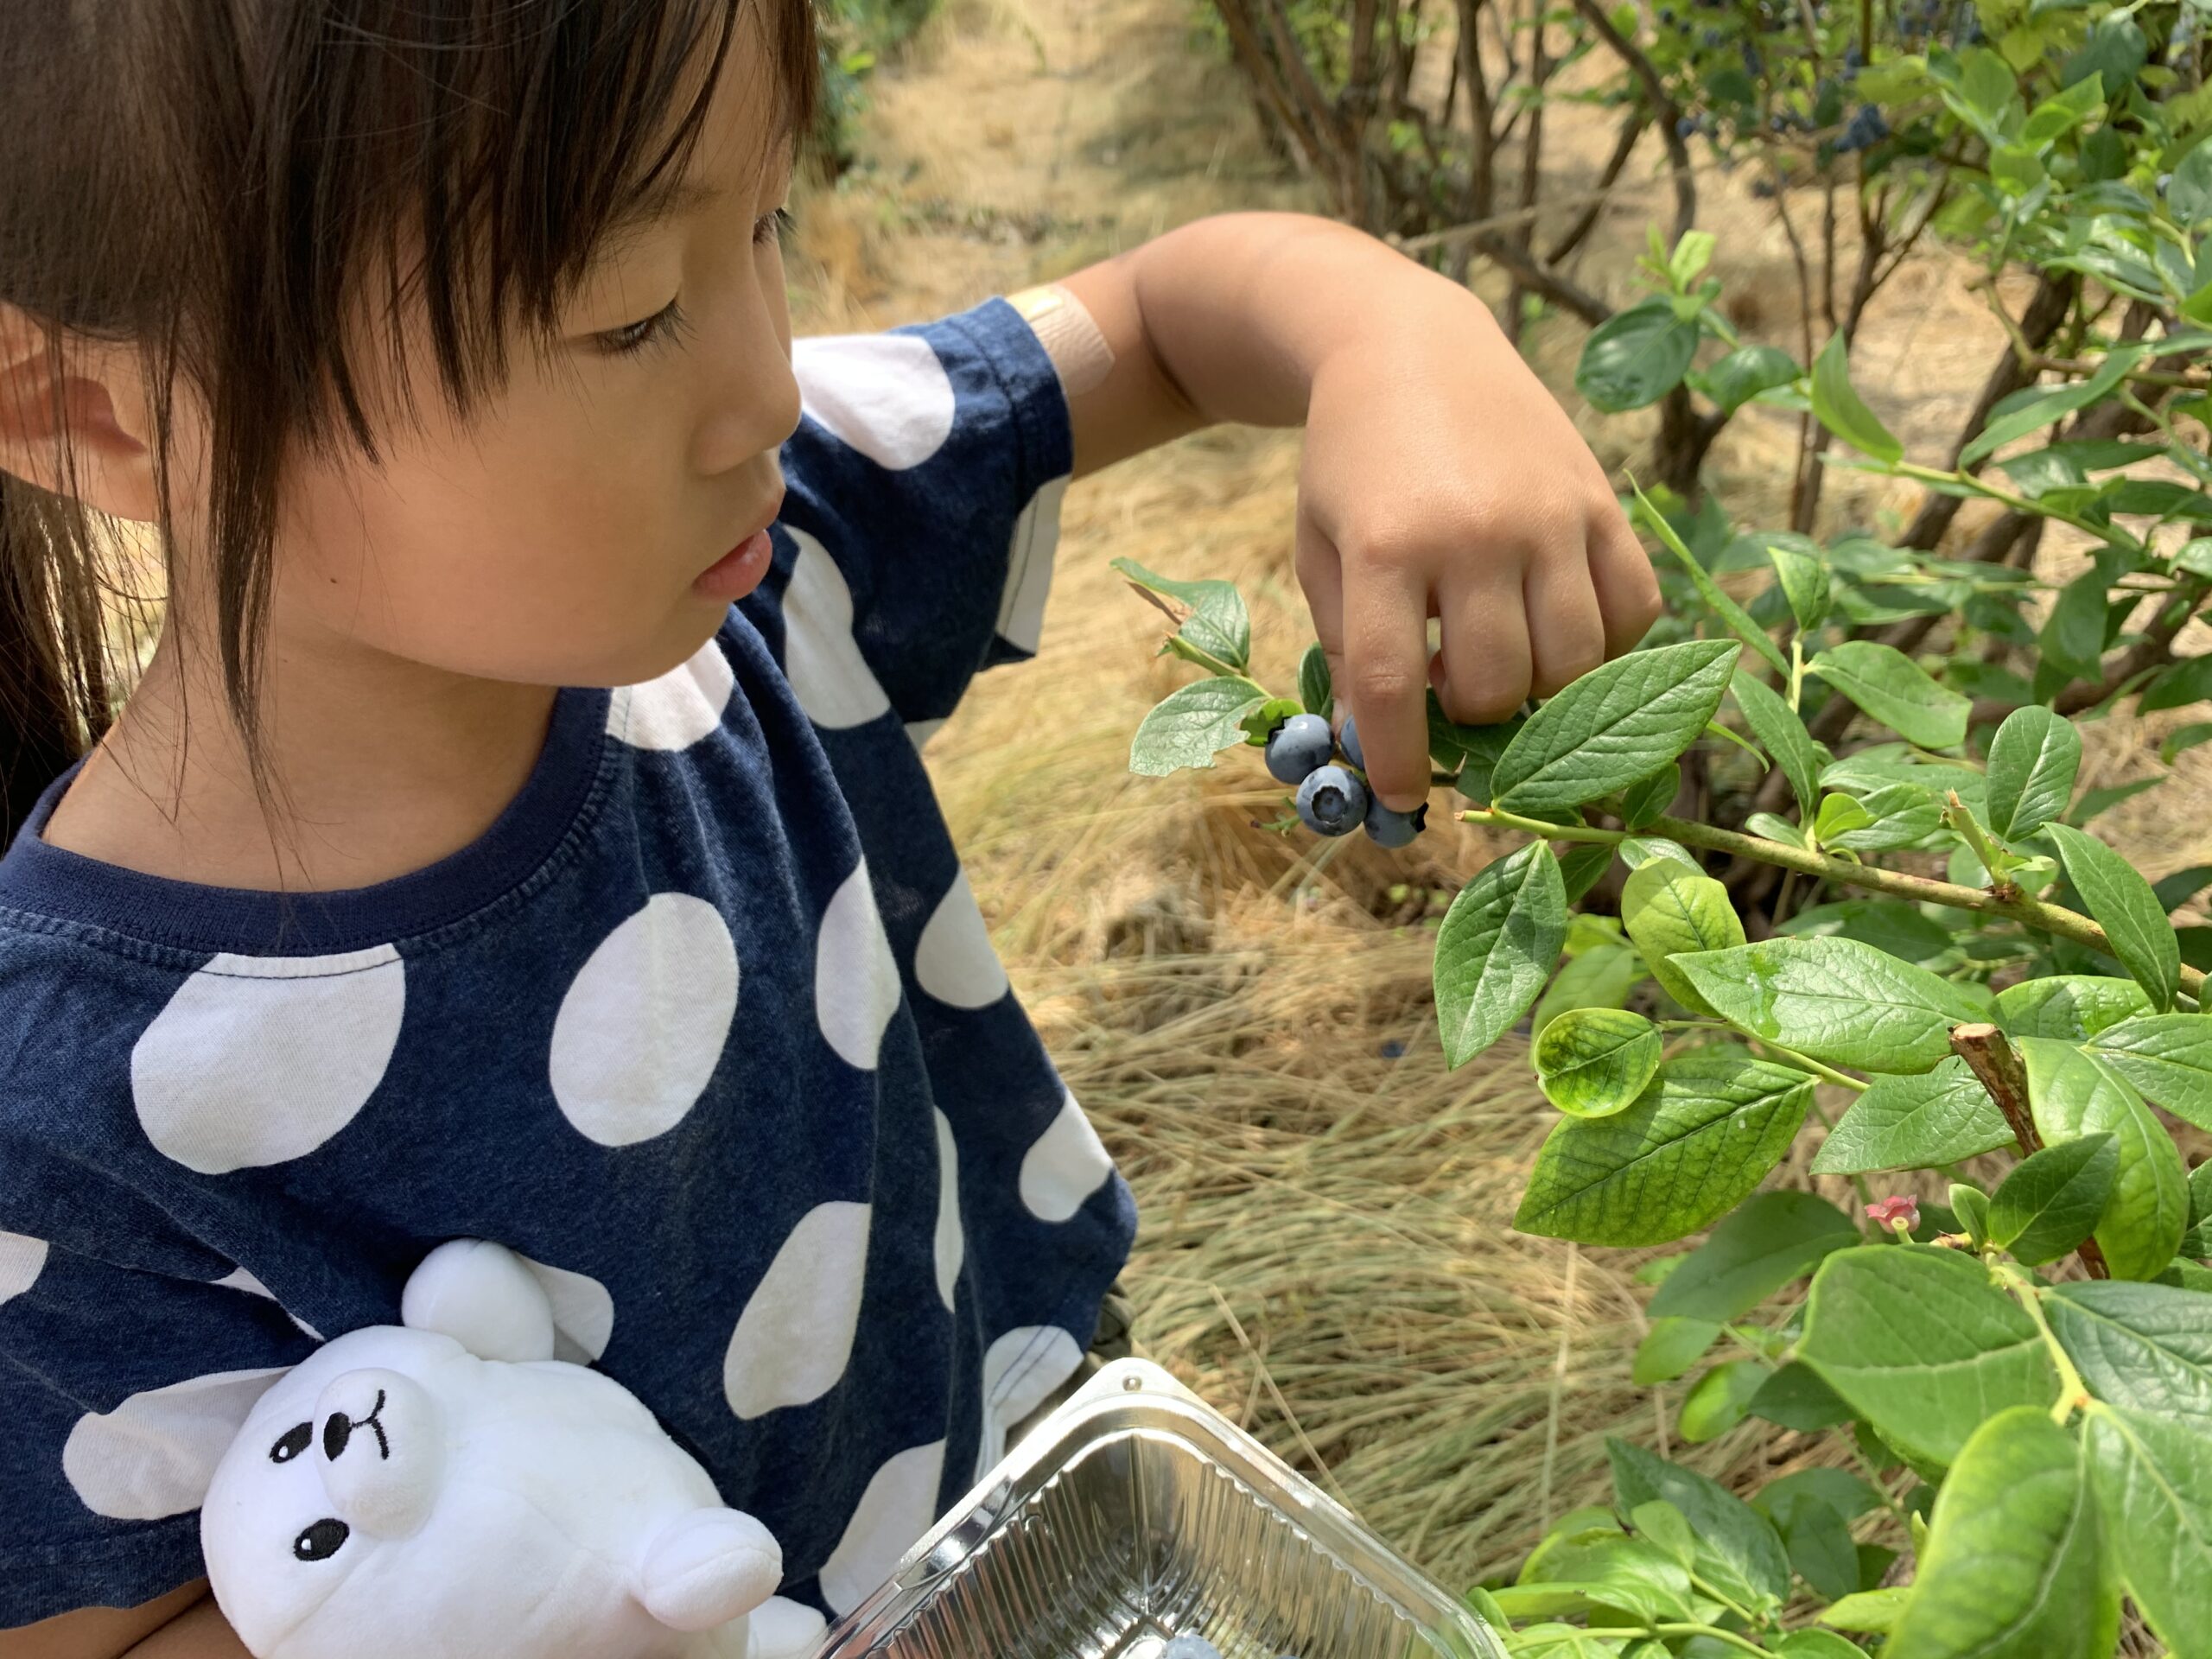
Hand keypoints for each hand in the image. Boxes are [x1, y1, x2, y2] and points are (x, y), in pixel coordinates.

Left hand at [1293, 293, 1660, 808]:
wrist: (1409, 348)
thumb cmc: (1352, 464)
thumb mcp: (1322, 550)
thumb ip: (1348, 648)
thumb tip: (1377, 746)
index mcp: (1387, 545)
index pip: (1394, 689)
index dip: (1399, 760)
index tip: (1403, 799)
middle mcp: (1476, 532)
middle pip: (1496, 685)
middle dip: (1471, 714)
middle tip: (1448, 688)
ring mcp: (1548, 515)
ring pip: (1574, 662)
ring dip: (1538, 688)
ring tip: (1499, 655)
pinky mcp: (1599, 501)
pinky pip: (1633, 609)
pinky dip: (1606, 644)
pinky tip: (1559, 628)